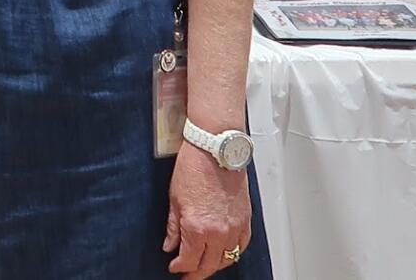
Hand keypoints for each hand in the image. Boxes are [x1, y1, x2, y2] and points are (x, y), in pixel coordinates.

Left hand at [163, 142, 250, 275]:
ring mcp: (234, 227)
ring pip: (228, 259)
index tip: (174, 266)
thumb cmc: (195, 167)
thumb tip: (169, 245)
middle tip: (188, 275)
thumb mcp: (174, 199)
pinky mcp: (246, 220)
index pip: (188, 260)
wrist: (216, 149)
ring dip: (215, 265)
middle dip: (196, 273)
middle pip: (209, 265)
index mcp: (197, 227)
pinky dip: (233, 253)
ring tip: (205, 265)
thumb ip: (173, 227)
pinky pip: (242, 246)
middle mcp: (218, 232)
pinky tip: (225, 253)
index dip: (179, 267)